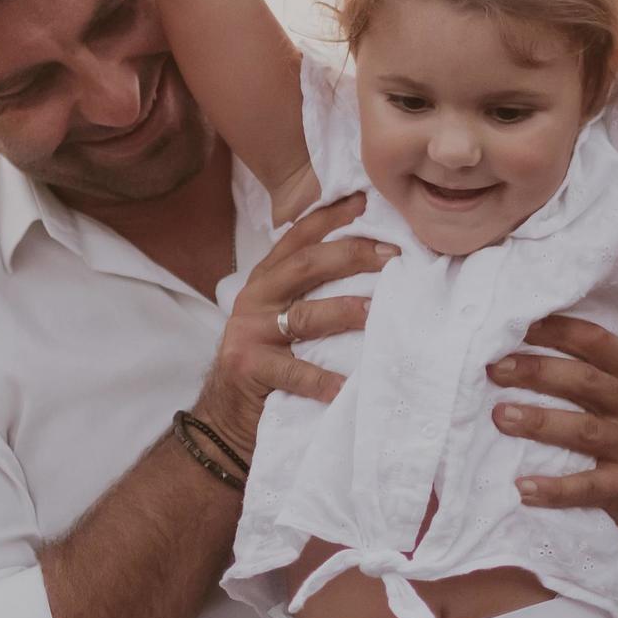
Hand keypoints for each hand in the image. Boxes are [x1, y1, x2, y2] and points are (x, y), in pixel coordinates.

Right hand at [191, 195, 389, 450]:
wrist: (224, 416)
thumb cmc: (267, 362)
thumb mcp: (279, 317)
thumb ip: (308, 291)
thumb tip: (372, 261)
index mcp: (265, 280)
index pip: (297, 238)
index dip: (330, 217)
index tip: (365, 201)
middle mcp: (255, 298)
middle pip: (305, 266)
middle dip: (350, 256)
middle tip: (393, 256)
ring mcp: (250, 332)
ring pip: (304, 316)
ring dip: (345, 311)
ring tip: (377, 312)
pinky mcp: (249, 367)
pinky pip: (294, 372)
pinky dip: (323, 381)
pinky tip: (348, 387)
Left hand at [492, 317, 617, 531]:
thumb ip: (589, 370)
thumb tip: (519, 346)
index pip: (596, 341)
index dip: (556, 331)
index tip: (514, 327)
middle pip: (586, 381)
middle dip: (537, 371)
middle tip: (496, 369)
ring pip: (585, 430)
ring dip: (539, 422)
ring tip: (499, 416)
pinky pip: (587, 487)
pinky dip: (554, 489)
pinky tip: (522, 487)